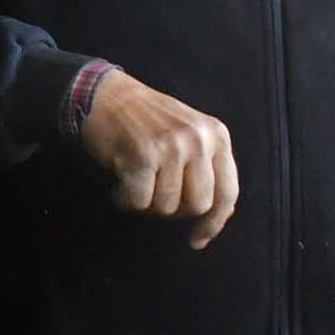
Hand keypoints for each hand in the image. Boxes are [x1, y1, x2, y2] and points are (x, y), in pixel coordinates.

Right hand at [80, 68, 240, 244]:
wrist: (106, 95)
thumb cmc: (146, 120)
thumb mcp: (190, 135)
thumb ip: (207, 167)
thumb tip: (223, 213)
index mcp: (216, 135)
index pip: (228, 191)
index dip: (215, 222)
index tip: (199, 239)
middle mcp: (199, 140)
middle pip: (198, 205)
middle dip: (174, 210)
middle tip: (155, 195)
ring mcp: (171, 147)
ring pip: (167, 206)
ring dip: (146, 203)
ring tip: (136, 181)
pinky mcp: (143, 156)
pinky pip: (139, 201)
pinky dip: (126, 200)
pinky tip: (120, 185)